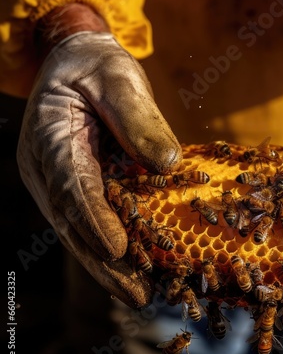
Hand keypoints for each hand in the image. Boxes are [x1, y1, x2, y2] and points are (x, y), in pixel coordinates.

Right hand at [17, 5, 181, 307]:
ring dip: (108, 264)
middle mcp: (45, 166)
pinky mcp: (72, 184)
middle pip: (73, 220)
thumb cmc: (98, 66)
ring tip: (138, 293)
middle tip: (137, 292)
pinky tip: (134, 266)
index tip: (120, 249)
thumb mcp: (119, 79)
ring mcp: (55, 179)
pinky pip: (89, 219)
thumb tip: (165, 163)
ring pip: (79, 229)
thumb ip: (137, 117)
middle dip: (104, 261)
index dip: (95, 218)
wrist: (77, 61)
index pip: (72, 185)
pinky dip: (109, 246)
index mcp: (50, 136)